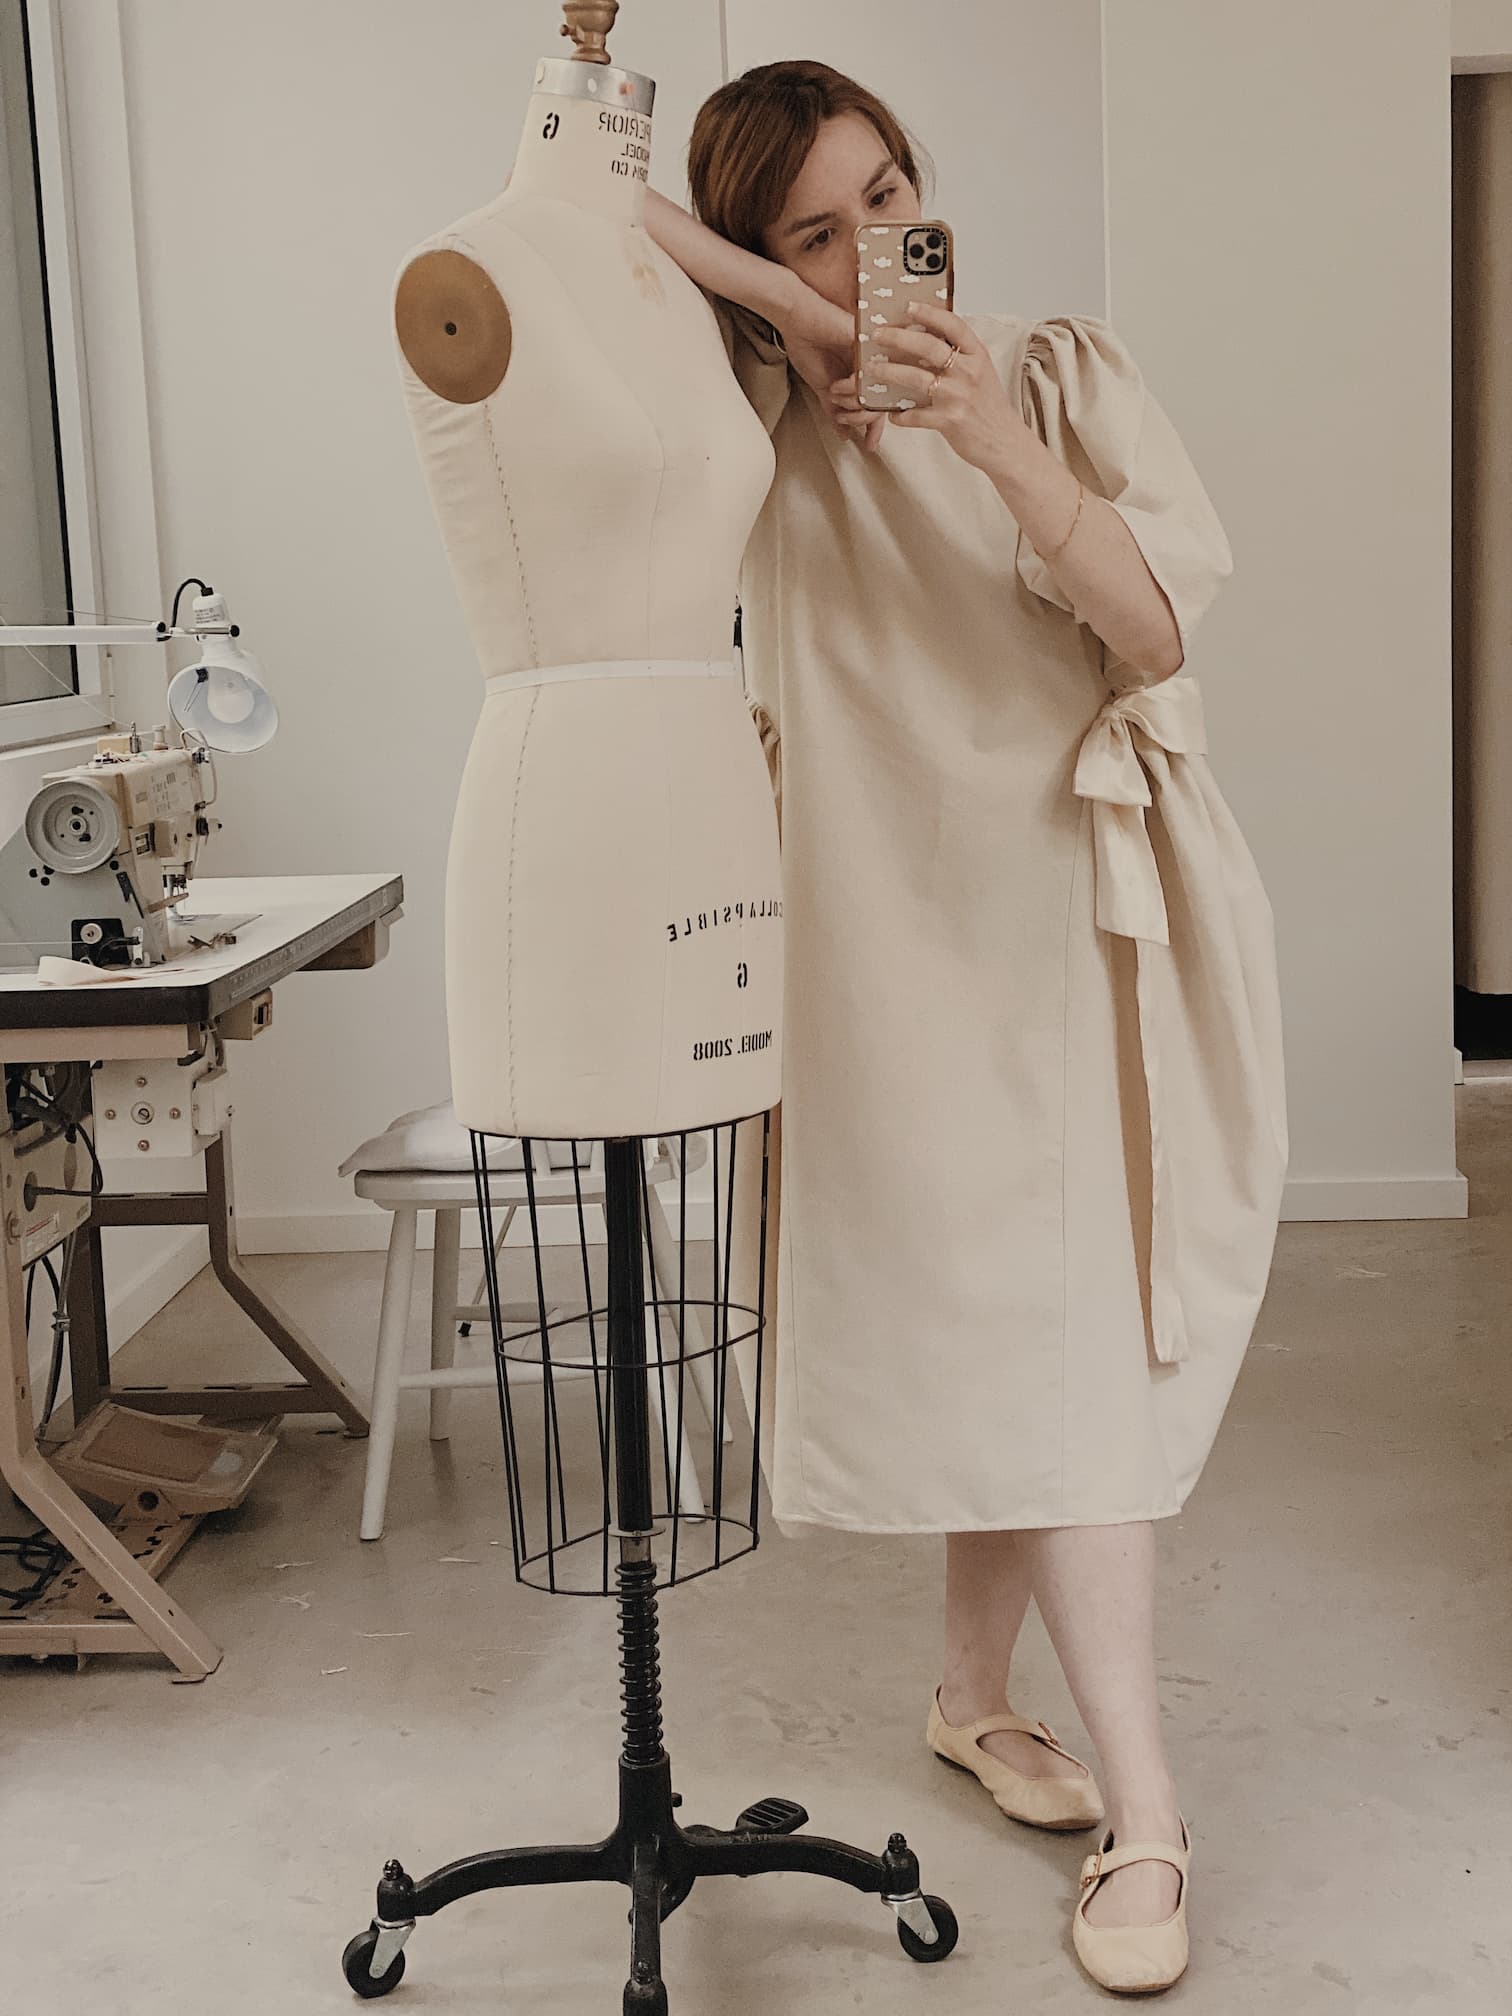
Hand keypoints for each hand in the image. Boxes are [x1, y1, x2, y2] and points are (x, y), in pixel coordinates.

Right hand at [773, 280, 885, 452]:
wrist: (796, 316)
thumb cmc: (805, 343)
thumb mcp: (823, 386)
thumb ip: (836, 410)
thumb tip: (844, 433)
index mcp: (864, 375)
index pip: (879, 405)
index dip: (876, 428)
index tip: (870, 445)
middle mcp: (873, 366)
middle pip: (882, 405)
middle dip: (863, 422)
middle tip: (846, 420)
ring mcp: (873, 356)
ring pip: (877, 395)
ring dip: (853, 405)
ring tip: (835, 395)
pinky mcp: (868, 346)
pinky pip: (868, 379)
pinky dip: (853, 388)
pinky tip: (840, 385)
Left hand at [870, 303, 1033, 475]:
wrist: (1005, 443)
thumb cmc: (989, 408)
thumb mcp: (981, 374)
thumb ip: (960, 357)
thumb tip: (929, 340)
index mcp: (978, 356)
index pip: (953, 325)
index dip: (930, 313)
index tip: (909, 306)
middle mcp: (969, 372)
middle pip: (929, 346)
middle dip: (899, 338)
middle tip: (878, 334)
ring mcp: (958, 396)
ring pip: (917, 378)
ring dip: (890, 372)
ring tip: (872, 369)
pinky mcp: (949, 421)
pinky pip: (916, 415)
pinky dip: (901, 416)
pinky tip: (893, 415)